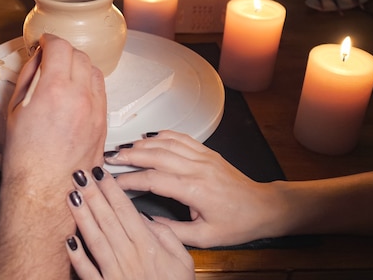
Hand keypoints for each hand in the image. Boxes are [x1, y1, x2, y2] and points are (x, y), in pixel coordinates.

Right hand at [2, 33, 106, 183]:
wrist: (44, 188)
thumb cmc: (26, 157)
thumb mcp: (15, 110)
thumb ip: (29, 77)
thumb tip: (37, 59)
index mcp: (54, 90)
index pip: (60, 46)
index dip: (49, 39)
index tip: (44, 42)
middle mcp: (80, 97)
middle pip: (79, 55)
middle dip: (64, 51)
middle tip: (51, 57)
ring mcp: (96, 110)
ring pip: (94, 71)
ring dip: (79, 66)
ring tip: (64, 75)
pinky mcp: (104, 122)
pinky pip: (101, 91)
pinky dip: (89, 84)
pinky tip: (76, 93)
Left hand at [65, 166, 193, 279]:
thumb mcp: (183, 261)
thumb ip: (166, 236)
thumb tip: (146, 218)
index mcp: (148, 247)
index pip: (125, 211)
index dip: (111, 190)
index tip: (99, 172)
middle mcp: (129, 257)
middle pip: (107, 220)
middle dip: (92, 195)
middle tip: (79, 174)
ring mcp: (115, 273)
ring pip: (95, 240)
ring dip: (82, 217)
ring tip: (70, 196)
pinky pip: (87, 271)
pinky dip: (76, 256)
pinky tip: (68, 239)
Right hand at [106, 130, 286, 247]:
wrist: (263, 208)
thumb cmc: (237, 223)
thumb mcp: (204, 237)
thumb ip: (172, 232)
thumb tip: (147, 223)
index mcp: (195, 190)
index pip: (154, 180)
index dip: (130, 179)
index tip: (113, 182)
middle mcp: (198, 168)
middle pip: (156, 155)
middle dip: (129, 155)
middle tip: (109, 157)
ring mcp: (203, 157)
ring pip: (166, 143)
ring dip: (142, 143)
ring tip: (122, 147)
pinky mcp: (207, 152)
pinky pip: (181, 138)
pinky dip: (162, 135)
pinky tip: (148, 137)